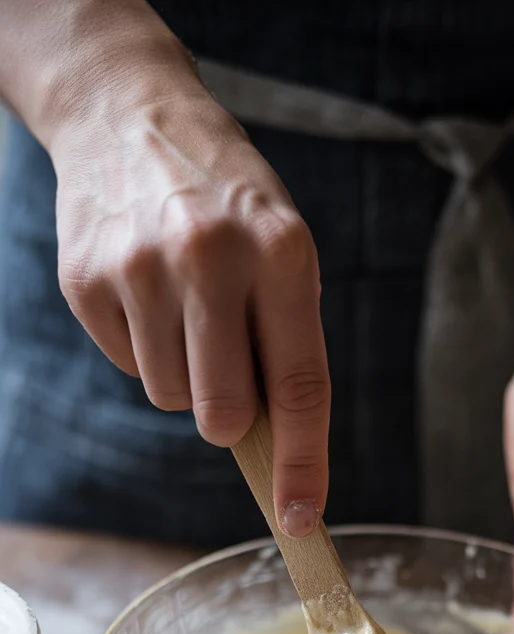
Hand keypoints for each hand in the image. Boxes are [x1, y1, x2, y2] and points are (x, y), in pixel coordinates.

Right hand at [49, 39, 328, 537]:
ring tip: (184, 304)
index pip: (299, 386)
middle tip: (226, 366)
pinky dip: (142, 347)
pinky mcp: (86, 282)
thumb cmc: (224, 196)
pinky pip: (127, 368)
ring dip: (183, 374)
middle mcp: (210, 258)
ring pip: (169, 398)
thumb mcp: (282, 244)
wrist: (129, 113)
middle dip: (227, 417)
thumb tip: (277, 448)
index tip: (301, 518)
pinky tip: (146, 292)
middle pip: (220, 414)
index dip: (303, 463)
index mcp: (281, 251)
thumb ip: (287, 340)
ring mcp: (140, 269)